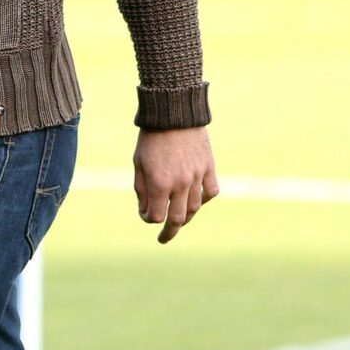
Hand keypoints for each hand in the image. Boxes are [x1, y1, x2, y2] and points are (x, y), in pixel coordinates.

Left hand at [132, 126, 218, 243]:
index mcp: (160, 183)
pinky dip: (204, 199)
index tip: (145, 215)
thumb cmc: (151, 138)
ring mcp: (197, 176)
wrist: (174, 112)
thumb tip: (148, 212)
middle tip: (164, 238)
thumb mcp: (139, 164)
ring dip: (186, 217)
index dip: (148, 220)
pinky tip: (196, 199)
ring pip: (196, 208)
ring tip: (179, 220)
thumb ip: (143, 190)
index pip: (156, 216)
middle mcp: (180, 183)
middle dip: (169, 231)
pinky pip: (211, 192)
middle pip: (178, 219)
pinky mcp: (209, 167)